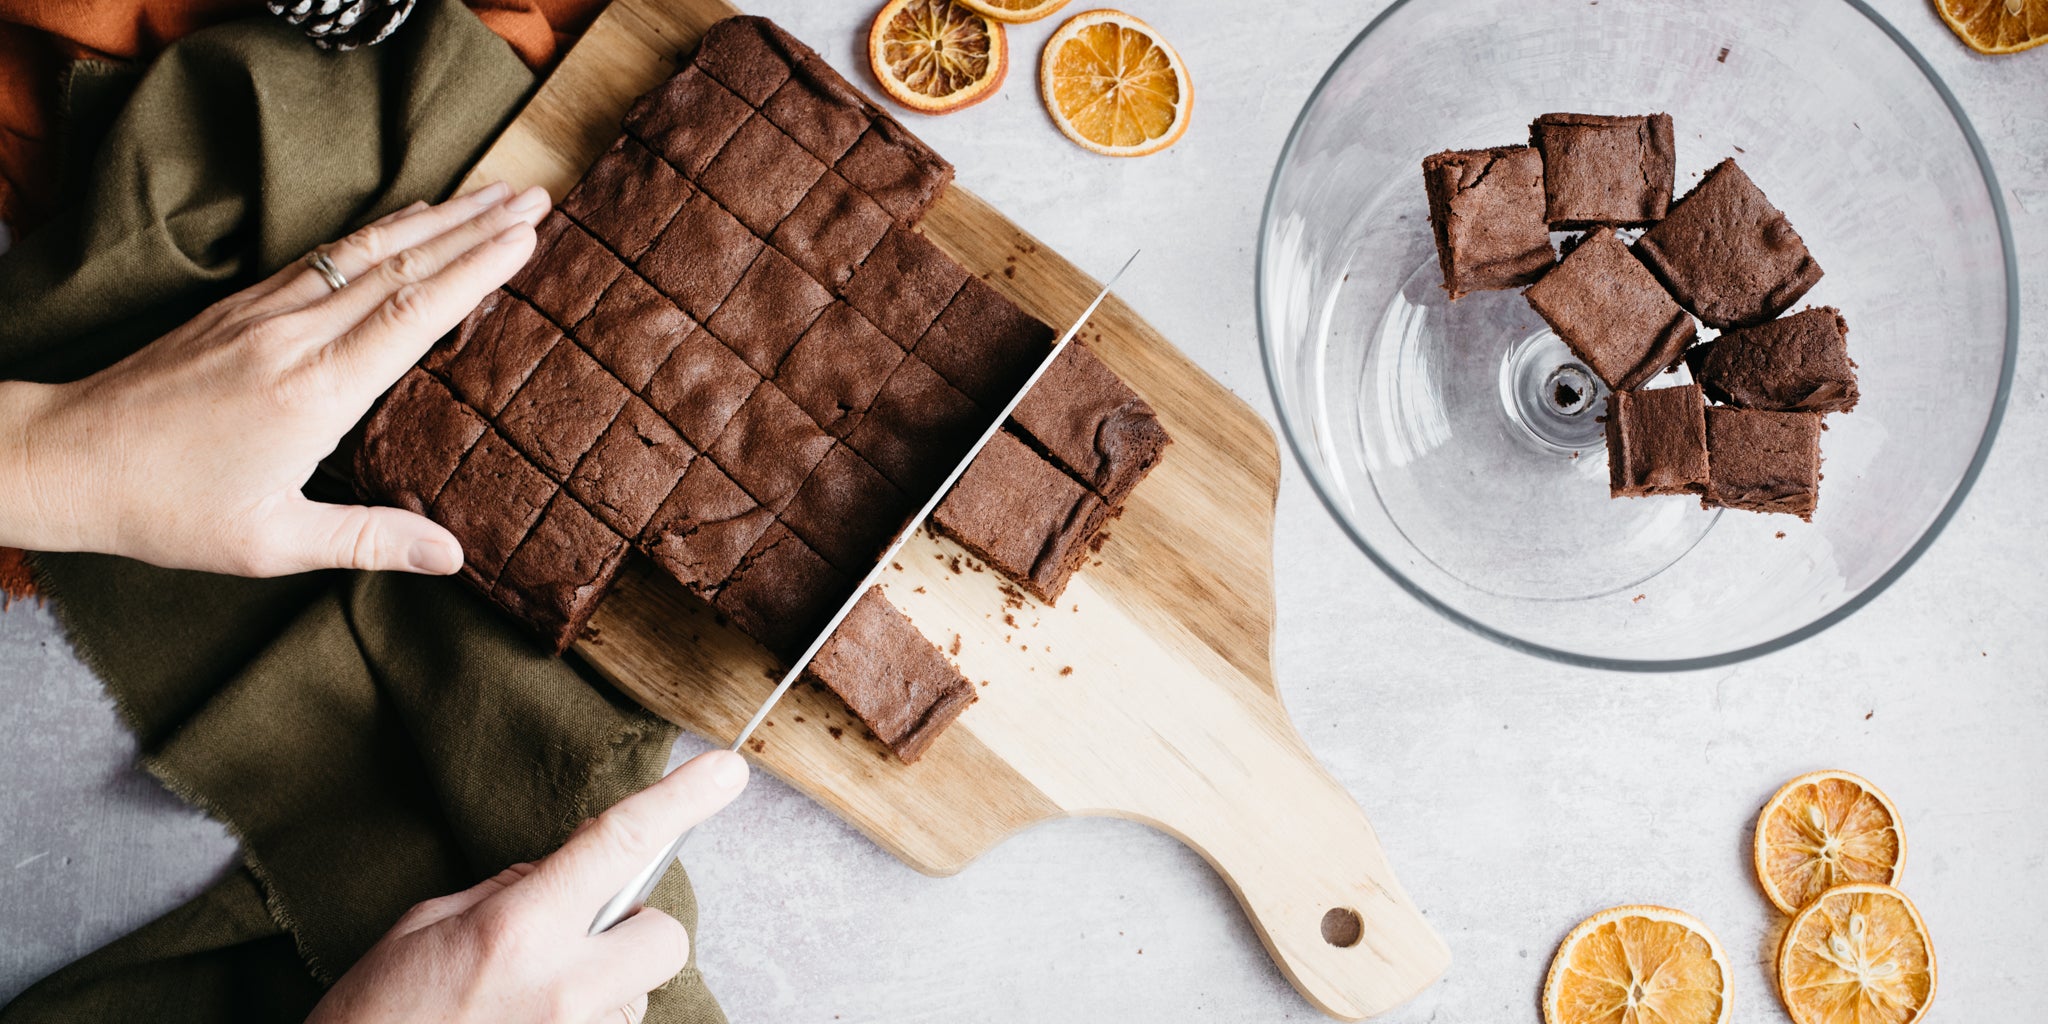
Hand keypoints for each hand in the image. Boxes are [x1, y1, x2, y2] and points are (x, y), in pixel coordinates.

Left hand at [0, 182, 549, 576]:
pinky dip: (378, 232)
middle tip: (537, 196)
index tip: (526, 236)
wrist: (68, 458)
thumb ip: (370, 540)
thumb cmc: (167, 509)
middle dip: (474, 227)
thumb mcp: (273, 541)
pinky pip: (326, 256)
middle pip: (402, 266)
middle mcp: (294, 336)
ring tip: (491, 193)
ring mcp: (265, 312)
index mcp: (314, 391)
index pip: (415, 314)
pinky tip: (405, 220)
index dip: (476, 270)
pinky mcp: (242, 306)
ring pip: (367, 250)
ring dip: (435, 218)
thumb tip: (454, 555)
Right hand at [308, 750, 749, 1023]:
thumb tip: (562, 874)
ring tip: (526, 1004)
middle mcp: (561, 988)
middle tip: (576, 942)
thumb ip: (508, 893)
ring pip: (638, 995)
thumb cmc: (376, 1017)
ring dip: (601, 990)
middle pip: (663, 936)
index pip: (618, 844)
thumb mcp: (425, 927)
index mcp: (518, 928)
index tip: (726, 772)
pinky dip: (584, 1021)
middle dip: (631, 931)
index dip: (679, 802)